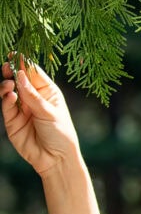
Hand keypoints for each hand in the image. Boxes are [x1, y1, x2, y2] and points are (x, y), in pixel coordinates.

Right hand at [1, 55, 80, 174]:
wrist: (56, 160)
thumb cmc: (61, 135)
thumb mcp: (50, 113)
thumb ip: (33, 95)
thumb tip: (19, 75)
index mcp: (48, 93)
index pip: (34, 73)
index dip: (24, 63)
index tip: (14, 54)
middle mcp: (33, 98)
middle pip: (18, 79)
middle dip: (11, 71)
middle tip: (6, 65)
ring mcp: (22, 109)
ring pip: (8, 91)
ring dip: (6, 85)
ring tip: (9, 84)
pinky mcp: (12, 120)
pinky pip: (6, 106)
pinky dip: (6, 99)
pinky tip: (10, 96)